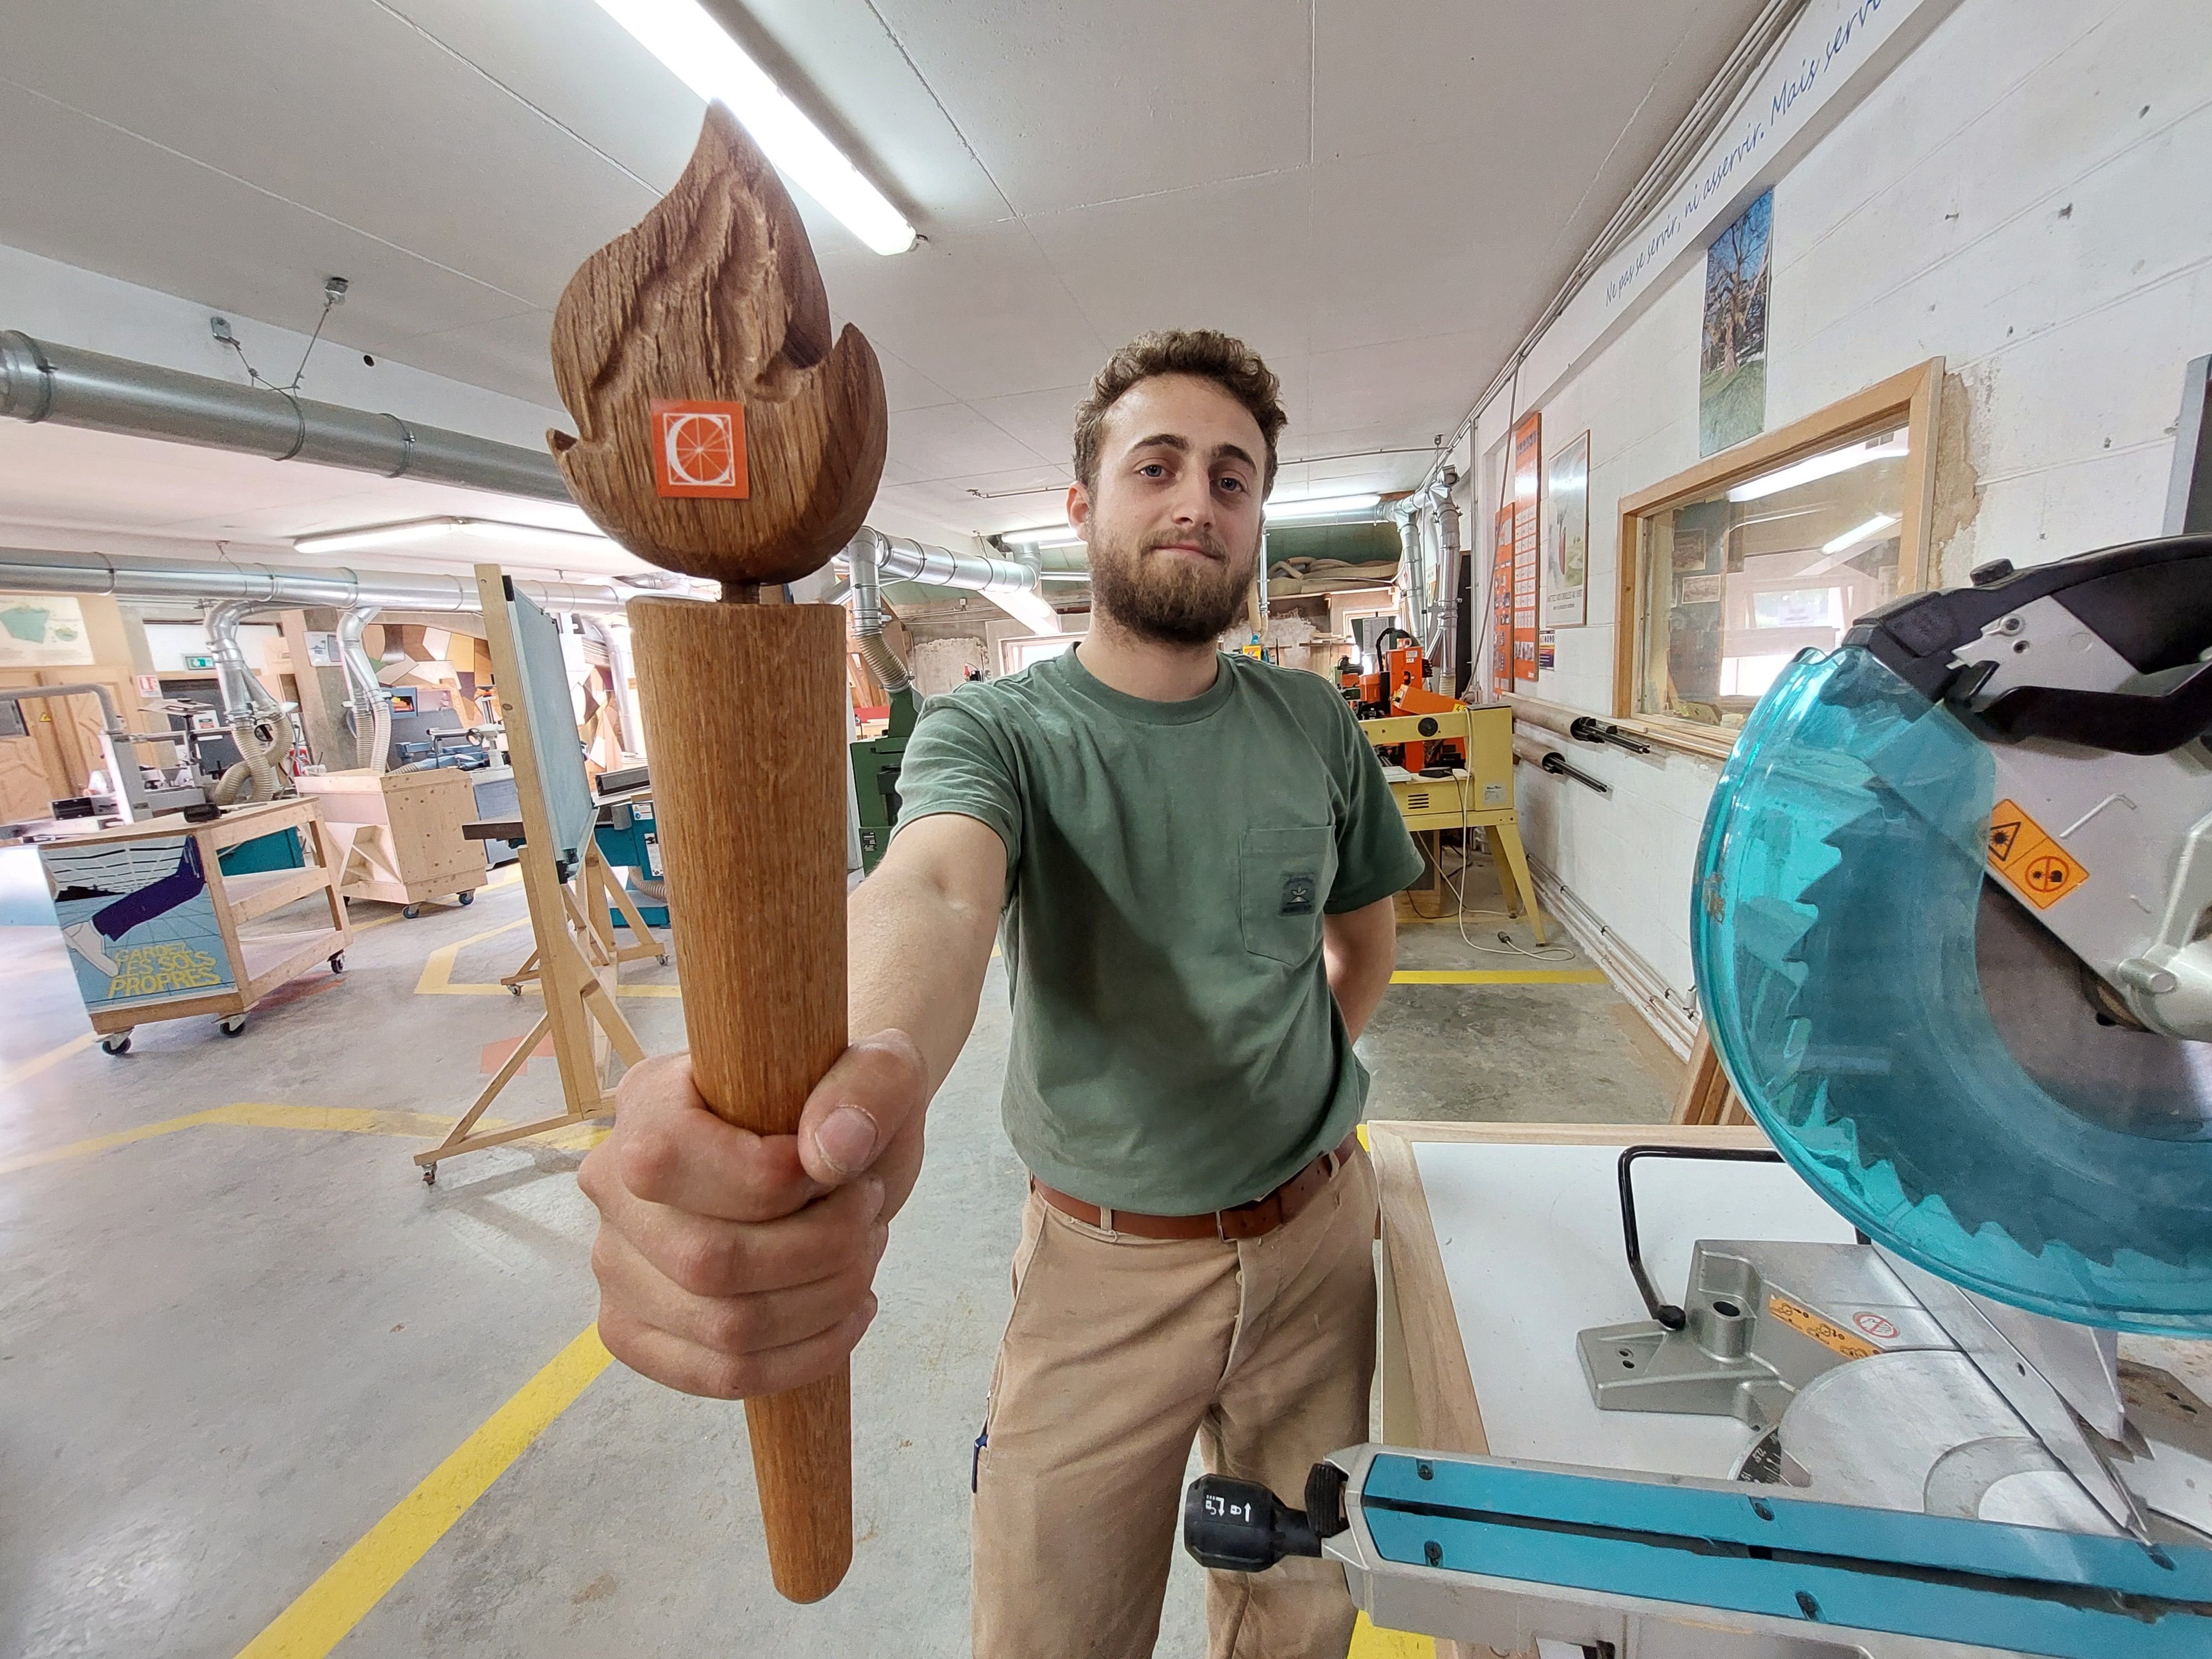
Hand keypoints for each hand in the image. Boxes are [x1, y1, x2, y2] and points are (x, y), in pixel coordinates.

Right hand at [578, 1030, 927, 1398]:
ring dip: (822, 1302)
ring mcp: (616, 1264)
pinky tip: (848, 1314)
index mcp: (646, 1100)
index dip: (777, 1182)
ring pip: (723, 1328)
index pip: (673, 1160)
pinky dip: (803, 1358)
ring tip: (861, 1257)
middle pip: (706, 1260)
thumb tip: (830, 1151)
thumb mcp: (884, 1071)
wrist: (835, 1152)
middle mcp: (610, 1183)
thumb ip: (868, 1088)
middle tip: (866, 1216)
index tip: (843, 1171)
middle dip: (820, 1250)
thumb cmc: (846, 1105)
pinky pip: (717, 1375)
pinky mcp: (638, 1330)